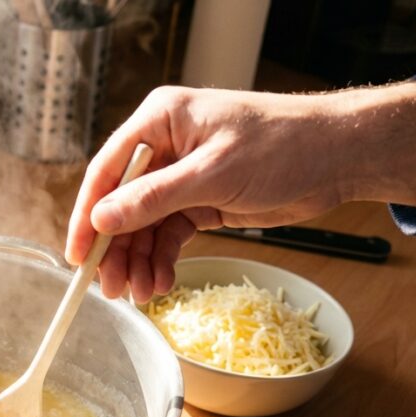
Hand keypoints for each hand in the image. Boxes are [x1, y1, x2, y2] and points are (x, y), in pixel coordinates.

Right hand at [65, 82, 415, 301]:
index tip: (77, 255)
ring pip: (145, 226)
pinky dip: (163, 260)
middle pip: (122, 204)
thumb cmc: (282, 146)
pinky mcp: (201, 202)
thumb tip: (101, 220)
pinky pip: (169, 235)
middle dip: (116, 249)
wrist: (338, 157)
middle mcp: (165, 147)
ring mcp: (182, 177)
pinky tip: (160, 283)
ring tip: (141, 295)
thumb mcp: (212, 174)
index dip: (87, 215)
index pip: (108, 171)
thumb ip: (153, 199)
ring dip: (140, 261)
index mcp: (160, 121)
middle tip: (110, 289)